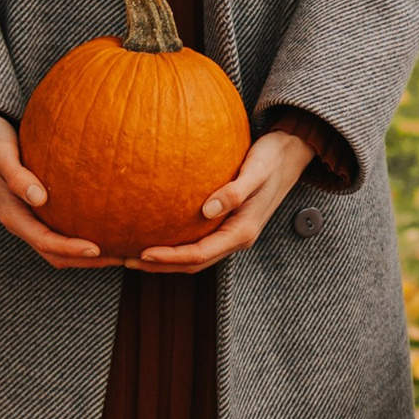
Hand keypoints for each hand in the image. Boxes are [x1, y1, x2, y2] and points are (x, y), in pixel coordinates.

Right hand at [0, 110, 113, 268]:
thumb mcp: (1, 153)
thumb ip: (16, 175)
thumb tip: (39, 198)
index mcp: (12, 215)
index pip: (45, 242)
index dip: (70, 249)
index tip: (97, 249)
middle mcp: (23, 222)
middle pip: (57, 255)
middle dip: (88, 261)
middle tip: (122, 257)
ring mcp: (31, 219)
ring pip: (62, 248)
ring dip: (90, 255)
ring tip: (123, 250)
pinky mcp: (41, 211)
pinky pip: (64, 230)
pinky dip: (86, 235)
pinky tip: (111, 225)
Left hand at [133, 128, 314, 271]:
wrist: (291, 153)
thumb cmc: (272, 158)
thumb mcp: (256, 171)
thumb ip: (234, 191)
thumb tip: (207, 210)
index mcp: (243, 232)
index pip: (200, 254)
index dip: (170, 257)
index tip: (143, 253)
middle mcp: (237, 238)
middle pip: (193, 263)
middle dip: (160, 265)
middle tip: (127, 260)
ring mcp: (232, 233)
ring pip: (195, 256)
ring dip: (165, 259)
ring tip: (134, 254)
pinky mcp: (228, 224)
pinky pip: (198, 241)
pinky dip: (176, 244)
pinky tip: (158, 233)